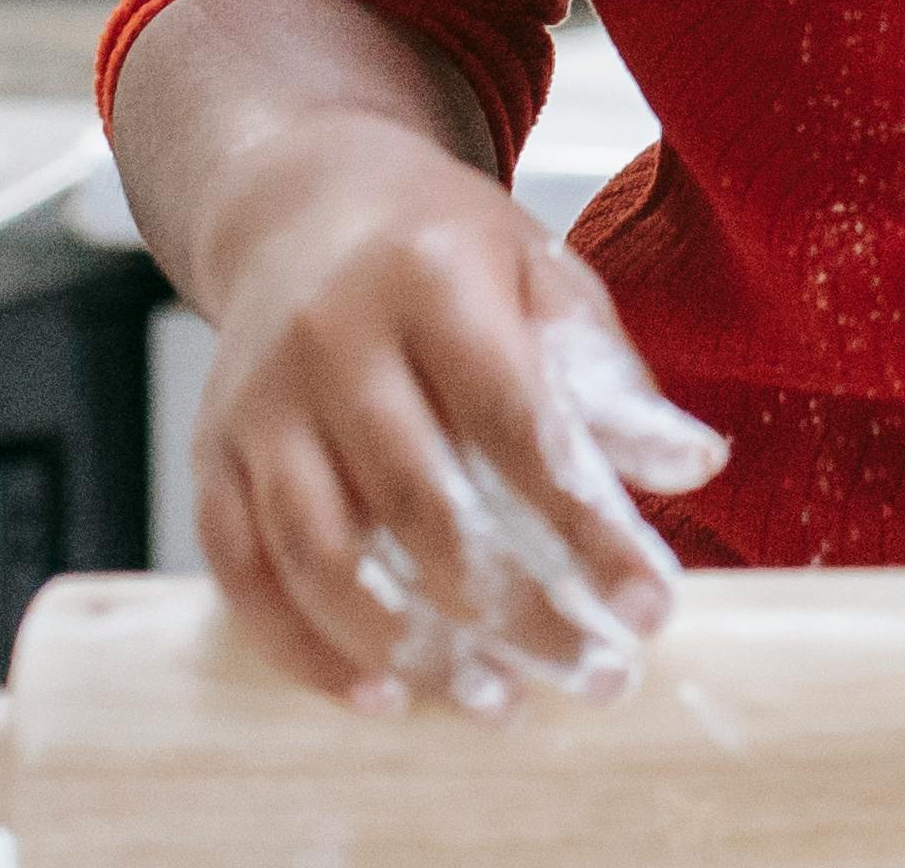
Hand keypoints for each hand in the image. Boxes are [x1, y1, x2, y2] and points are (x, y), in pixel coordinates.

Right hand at [184, 112, 720, 709]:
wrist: (300, 204)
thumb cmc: (441, 248)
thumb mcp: (543, 273)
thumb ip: (609, 375)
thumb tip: (693, 467)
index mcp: (431, 282)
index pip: (516, 424)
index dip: (585, 525)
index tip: (649, 606)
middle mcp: (331, 342)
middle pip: (421, 504)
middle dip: (515, 609)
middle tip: (592, 675)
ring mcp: (259, 405)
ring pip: (323, 555)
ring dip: (413, 648)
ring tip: (497, 701)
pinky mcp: (211, 456)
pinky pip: (246, 574)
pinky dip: (307, 648)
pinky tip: (382, 695)